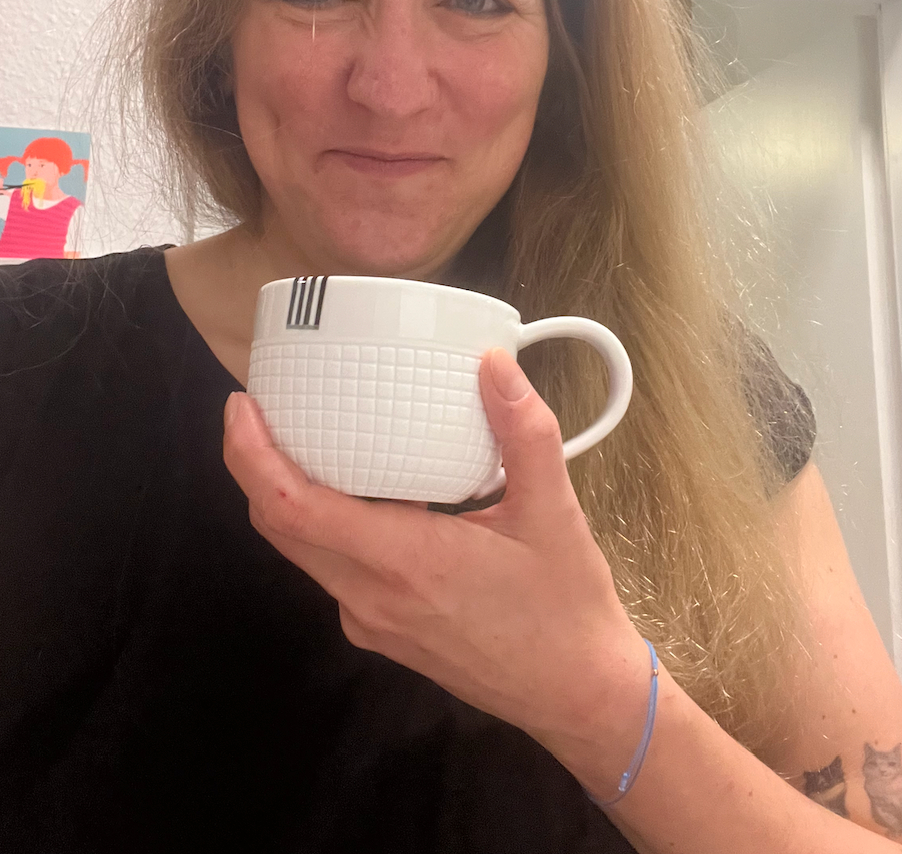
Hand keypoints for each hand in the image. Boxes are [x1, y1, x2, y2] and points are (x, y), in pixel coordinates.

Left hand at [223, 348, 647, 756]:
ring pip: (302, 551)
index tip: (242, 406)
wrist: (577, 695)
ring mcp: (371, 621)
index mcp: (405, 562)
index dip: (252, 455)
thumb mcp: (554, 512)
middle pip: (281, 528)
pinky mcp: (382, 632)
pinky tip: (359, 490)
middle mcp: (371, 597)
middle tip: (260, 407)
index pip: (294, 508)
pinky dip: (323, 524)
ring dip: (285, 496)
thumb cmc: (566, 608)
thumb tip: (493, 364)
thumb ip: (524, 433)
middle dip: (255, 465)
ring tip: (301, 436)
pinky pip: (332, 570)